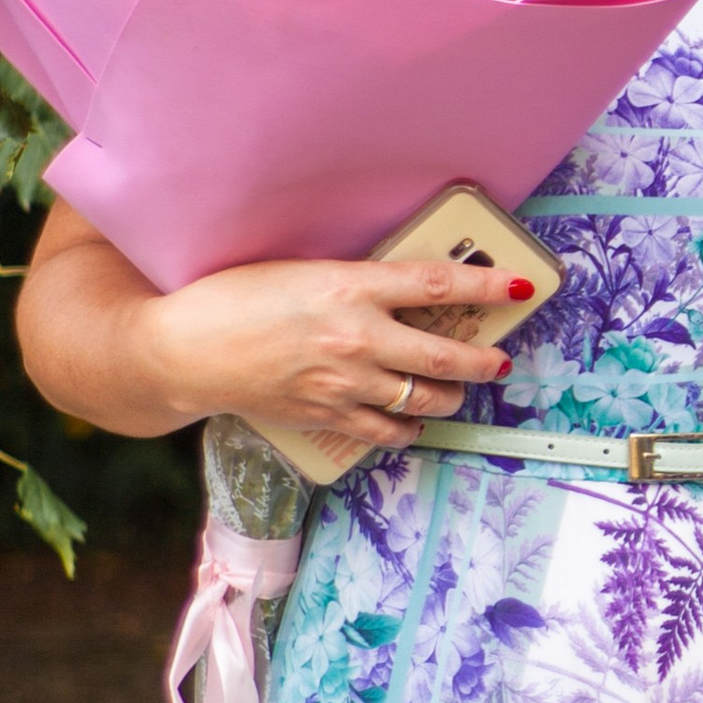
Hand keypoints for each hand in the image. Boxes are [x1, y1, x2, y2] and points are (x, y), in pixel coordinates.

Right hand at [142, 255, 512, 453]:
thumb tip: (399, 288)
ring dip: (451, 398)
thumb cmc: (231, 297)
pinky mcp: (327, 416)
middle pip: (445, 355)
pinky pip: (387, 432)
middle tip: (497, 359)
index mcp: (350, 287)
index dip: (487, 283)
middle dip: (482, 359)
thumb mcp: (300, 270)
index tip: (520, 284)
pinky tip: (413, 423)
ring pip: (424, 399)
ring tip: (458, 392)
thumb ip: (353, 281)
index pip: (437, 283)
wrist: (182, 349)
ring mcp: (344, 383)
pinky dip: (408, 430)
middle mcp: (356, 337)